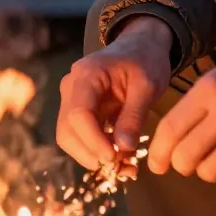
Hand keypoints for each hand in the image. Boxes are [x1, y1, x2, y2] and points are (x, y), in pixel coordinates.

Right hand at [56, 16, 172, 168]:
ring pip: (72, 138)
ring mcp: (73, 99)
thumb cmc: (146, 60)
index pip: (78, 114)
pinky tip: (123, 160)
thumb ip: (134, 116)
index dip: (93, 141)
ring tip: (126, 168)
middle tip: (122, 169)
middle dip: (92, 154)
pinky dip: (100, 150)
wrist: (143, 45)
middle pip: (68, 131)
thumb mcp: (148, 85)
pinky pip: (83, 136)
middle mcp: (72, 87)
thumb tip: (122, 149)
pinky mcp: (81, 111)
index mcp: (86, 75)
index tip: (114, 159)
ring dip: (95, 157)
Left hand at [146, 25, 215, 186]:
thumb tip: (174, 137)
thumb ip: (200, 102)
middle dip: (182, 164)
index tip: (156, 164)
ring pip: (209, 172)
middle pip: (185, 158)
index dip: (158, 153)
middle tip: (189, 160)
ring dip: (210, 168)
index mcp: (211, 88)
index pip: (170, 130)